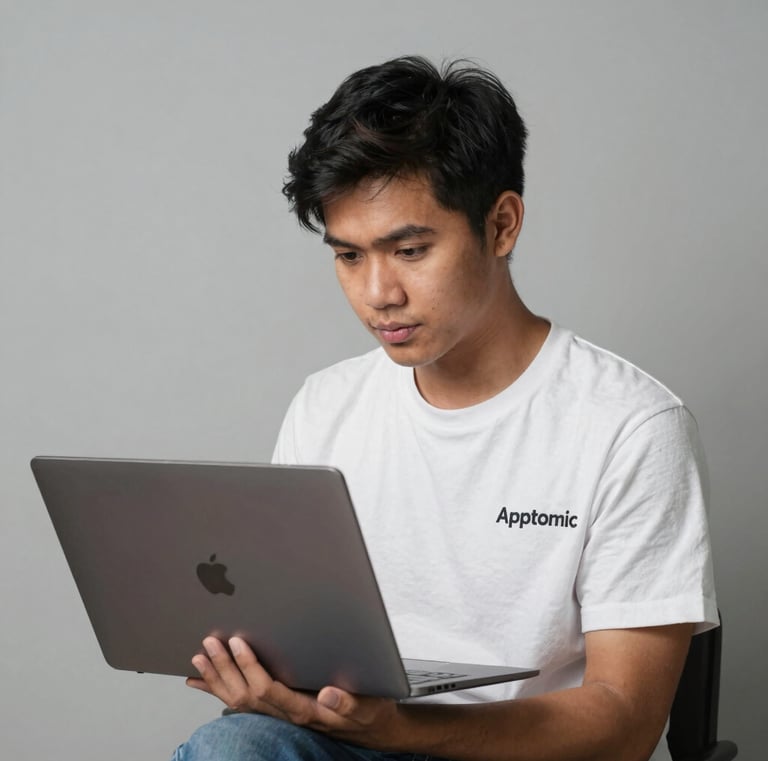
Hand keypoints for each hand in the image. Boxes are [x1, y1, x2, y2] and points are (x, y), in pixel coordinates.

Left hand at [186, 636, 404, 748]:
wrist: (370, 728)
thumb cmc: (369, 713)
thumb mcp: (368, 707)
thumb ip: (348, 702)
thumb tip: (328, 693)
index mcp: (305, 710)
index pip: (269, 689)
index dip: (251, 665)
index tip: (238, 642)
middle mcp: (286, 714)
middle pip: (246, 694)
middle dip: (225, 668)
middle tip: (209, 644)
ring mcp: (279, 713)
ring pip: (239, 700)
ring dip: (217, 679)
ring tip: (199, 659)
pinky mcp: (278, 709)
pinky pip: (242, 703)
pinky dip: (220, 690)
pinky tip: (203, 682)